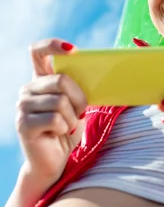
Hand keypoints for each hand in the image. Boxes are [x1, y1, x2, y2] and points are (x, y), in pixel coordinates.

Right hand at [15, 38, 86, 185]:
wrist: (53, 161)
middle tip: (80, 112)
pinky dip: (65, 128)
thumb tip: (99, 72)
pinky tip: (58, 133)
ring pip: (60, 101)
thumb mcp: (75, 103)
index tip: (73, 50)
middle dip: (79, 97)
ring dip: (72, 117)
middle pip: (61, 80)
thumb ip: (76, 87)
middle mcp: (28, 90)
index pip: (38, 51)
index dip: (53, 45)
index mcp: (40, 80)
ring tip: (67, 125)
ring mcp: (22, 106)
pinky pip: (55, 119)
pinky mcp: (24, 124)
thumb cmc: (67, 129)